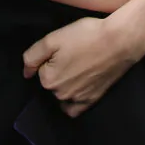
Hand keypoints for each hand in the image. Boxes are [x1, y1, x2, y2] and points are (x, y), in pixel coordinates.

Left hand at [23, 16, 144, 117]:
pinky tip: (76, 88)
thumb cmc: (85, 36)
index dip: (49, 57)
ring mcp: (77, 99)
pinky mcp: (92, 99)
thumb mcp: (52, 39)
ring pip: (61, 93)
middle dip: (57, 69)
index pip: (40, 69)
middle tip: (72, 54)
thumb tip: (26, 73)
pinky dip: (71, 102)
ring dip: (65, 83)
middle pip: (51, 82)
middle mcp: (61, 94)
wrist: (119, 41)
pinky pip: (74, 108)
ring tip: (78, 65)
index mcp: (48, 79)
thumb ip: (32, 56)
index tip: (63, 47)